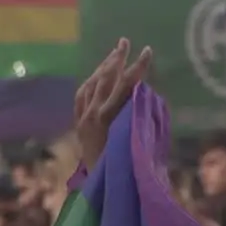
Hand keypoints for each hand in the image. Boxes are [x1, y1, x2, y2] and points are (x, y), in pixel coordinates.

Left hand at [74, 39, 152, 171]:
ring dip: (104, 67)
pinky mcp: (78, 121)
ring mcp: (82, 116)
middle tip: (125, 41)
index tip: (148, 51)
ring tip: (115, 53)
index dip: (137, 67)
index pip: (125, 84)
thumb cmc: (122, 166)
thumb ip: (137, 117)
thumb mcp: (134, 140)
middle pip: (106, 78)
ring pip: (92, 84)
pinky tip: (98, 76)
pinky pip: (83, 95)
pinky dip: (92, 83)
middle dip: (117, 58)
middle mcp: (92, 113)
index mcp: (107, 117)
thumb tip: (144, 94)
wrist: (98, 185)